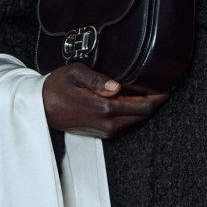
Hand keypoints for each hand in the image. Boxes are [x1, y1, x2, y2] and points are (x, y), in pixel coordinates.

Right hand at [42, 60, 168, 137]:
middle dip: (154, 103)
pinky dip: (132, 114)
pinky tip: (132, 102)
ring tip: (149, 93)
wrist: (39, 107)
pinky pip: (124, 124)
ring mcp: (105, 130)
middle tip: (161, 88)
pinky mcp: (101, 133)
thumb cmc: (56, 87)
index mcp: (105, 108)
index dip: (158, 97)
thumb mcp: (75, 73)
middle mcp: (108, 123)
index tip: (167, 87)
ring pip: (134, 121)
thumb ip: (98, 79)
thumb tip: (117, 86)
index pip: (143, 106)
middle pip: (142, 115)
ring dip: (143, 109)